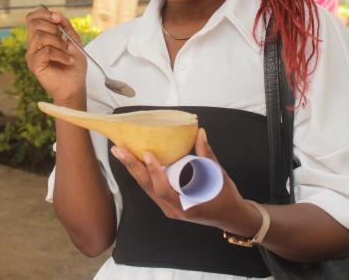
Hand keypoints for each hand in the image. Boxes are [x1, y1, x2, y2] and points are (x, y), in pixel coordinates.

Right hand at [25, 6, 86, 103]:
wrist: (75, 86)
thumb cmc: (74, 66)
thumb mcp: (73, 40)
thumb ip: (65, 26)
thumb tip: (56, 13)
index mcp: (41, 37)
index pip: (32, 18)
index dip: (43, 13)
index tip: (57, 18)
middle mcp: (33, 45)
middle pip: (34, 24)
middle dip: (54, 28)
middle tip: (66, 41)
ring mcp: (32, 55)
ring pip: (40, 36)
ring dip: (59, 43)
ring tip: (69, 52)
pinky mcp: (34, 65)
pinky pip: (45, 51)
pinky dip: (60, 54)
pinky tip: (67, 60)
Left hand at [110, 129, 255, 230]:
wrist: (229, 215)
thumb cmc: (225, 197)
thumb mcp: (219, 176)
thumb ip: (207, 154)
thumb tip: (200, 133)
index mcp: (185, 206)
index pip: (163, 190)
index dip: (154, 172)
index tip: (147, 154)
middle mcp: (172, 209)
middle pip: (148, 187)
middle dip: (132, 167)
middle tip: (119, 149)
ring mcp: (168, 207)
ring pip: (146, 187)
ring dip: (132, 169)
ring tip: (120, 151)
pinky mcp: (167, 203)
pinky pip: (150, 188)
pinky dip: (141, 174)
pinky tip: (132, 161)